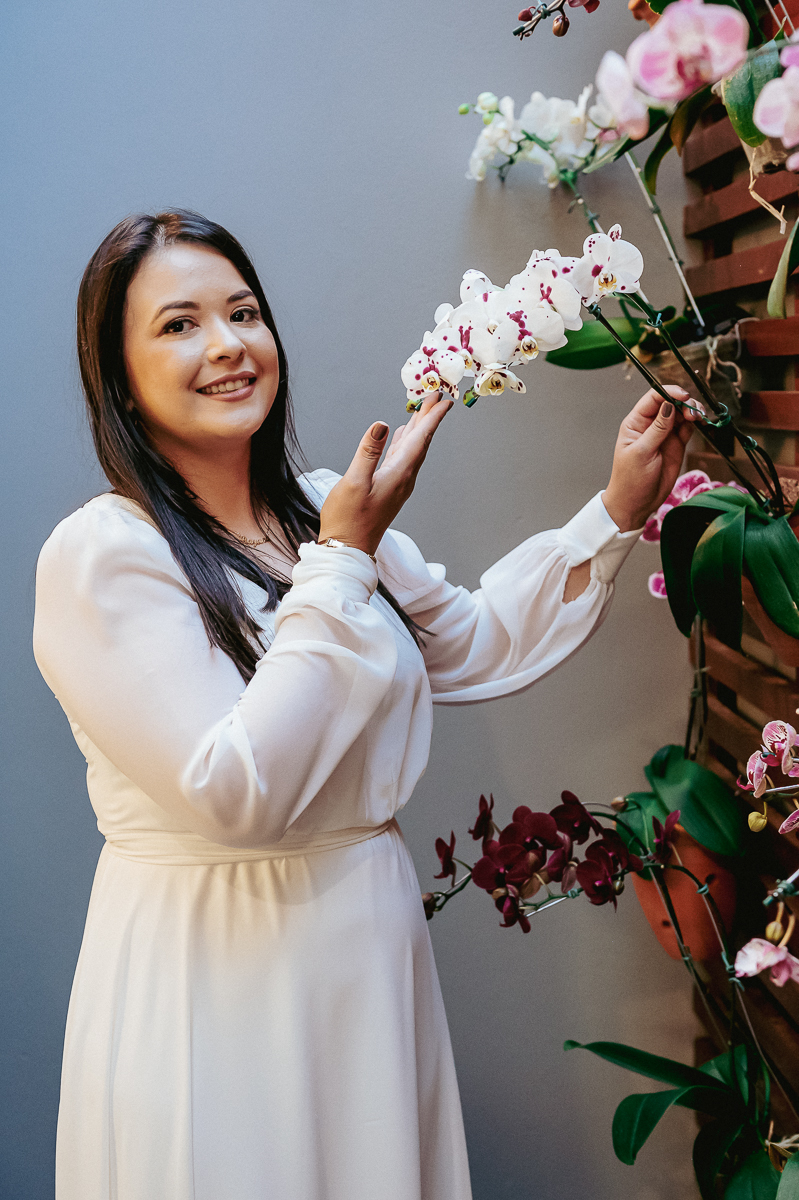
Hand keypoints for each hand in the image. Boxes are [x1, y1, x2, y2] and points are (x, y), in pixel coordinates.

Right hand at [319, 392, 452, 555]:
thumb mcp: (354, 482)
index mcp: (399, 474)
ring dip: (419, 429)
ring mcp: (397, 485)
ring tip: (423, 411)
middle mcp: (403, 479)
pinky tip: (403, 436)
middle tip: (436, 396)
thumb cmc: (348, 520)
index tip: (444, 401)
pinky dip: (406, 443)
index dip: (432, 418)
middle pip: (420, 442)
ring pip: (413, 450)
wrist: (348, 549)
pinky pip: (403, 459)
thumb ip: (368, 452)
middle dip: (429, 419)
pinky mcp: (389, 489)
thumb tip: (381, 425)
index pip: (420, 440)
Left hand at [602, 386, 703, 532]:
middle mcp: (650, 425)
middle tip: (693, 413)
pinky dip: (695, 423)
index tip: (684, 396)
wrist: (637, 504)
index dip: (669, 393)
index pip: (653, 398)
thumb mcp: (642, 453)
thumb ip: (657, 429)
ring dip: (691, 411)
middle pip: (670, 402)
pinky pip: (687, 428)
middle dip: (684, 402)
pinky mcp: (676, 445)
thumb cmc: (630, 480)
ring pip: (681, 413)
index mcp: (635, 423)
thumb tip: (668, 406)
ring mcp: (664, 434)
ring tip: (697, 417)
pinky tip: (699, 423)